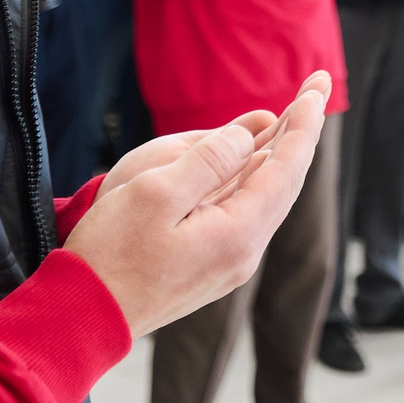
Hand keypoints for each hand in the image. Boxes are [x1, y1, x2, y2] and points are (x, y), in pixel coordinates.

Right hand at [64, 76, 330, 334]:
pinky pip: (247, 209)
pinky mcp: (211, 264)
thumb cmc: (111, 254)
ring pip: (266, 195)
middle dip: (301, 131)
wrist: (84, 317)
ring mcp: (230, 262)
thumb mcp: (155, 193)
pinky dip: (256, 175)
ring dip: (279, 152)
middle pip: (285, 180)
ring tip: (295, 114)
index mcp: (238, 233)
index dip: (305, 122)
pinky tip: (256, 158)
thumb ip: (208, 160)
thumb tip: (246, 139)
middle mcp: (245, 252)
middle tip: (317, 86)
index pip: (287, 167)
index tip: (319, 85)